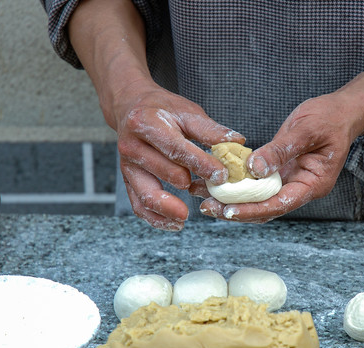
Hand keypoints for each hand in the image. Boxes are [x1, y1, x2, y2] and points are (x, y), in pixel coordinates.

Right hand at [113, 79, 244, 229]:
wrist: (132, 108)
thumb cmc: (163, 110)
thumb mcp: (187, 111)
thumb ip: (209, 130)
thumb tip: (236, 142)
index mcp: (147, 123)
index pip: (176, 148)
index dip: (200, 163)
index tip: (221, 175)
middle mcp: (132, 145)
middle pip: (163, 170)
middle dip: (188, 183)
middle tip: (214, 192)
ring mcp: (126, 165)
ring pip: (146, 193)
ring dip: (168, 208)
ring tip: (186, 217)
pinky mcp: (127, 180)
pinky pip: (138, 204)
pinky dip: (155, 218)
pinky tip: (175, 224)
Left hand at [191, 91, 358, 222]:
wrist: (339, 111)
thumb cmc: (330, 119)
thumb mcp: (306, 130)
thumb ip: (281, 150)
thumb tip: (255, 168)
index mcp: (312, 184)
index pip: (280, 205)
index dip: (253, 210)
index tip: (228, 211)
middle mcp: (299, 188)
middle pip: (265, 208)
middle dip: (236, 210)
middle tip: (207, 208)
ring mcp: (289, 181)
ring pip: (258, 199)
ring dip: (233, 200)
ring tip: (204, 197)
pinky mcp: (279, 171)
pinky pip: (256, 183)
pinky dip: (237, 183)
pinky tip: (216, 181)